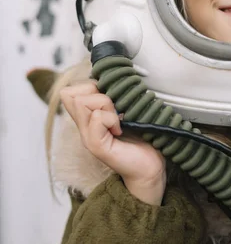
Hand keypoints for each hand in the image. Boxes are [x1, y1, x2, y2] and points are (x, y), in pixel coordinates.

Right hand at [60, 81, 165, 204]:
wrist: (150, 166)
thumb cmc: (141, 137)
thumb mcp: (123, 110)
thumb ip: (111, 97)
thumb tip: (106, 78)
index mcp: (87, 116)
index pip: (69, 91)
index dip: (90, 86)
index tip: (111, 99)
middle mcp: (83, 126)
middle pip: (72, 93)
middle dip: (98, 93)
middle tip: (115, 110)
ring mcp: (87, 137)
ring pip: (83, 102)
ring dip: (106, 105)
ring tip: (118, 120)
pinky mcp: (96, 146)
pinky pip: (97, 118)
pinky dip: (112, 119)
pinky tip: (120, 130)